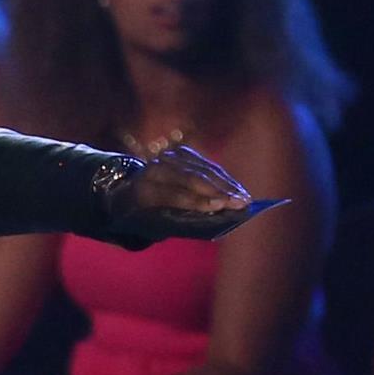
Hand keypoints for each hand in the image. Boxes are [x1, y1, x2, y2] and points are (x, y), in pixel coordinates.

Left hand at [105, 143, 257, 242]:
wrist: (129, 190)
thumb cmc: (145, 214)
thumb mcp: (153, 222)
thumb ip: (177, 219)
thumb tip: (212, 216)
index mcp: (143, 189)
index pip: (173, 194)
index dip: (197, 200)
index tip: (219, 206)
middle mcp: (156, 168)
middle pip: (191, 178)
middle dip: (218, 191)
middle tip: (240, 203)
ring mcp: (169, 157)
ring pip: (202, 169)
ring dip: (226, 184)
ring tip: (244, 198)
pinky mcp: (182, 152)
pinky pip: (207, 165)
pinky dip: (223, 177)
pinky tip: (237, 188)